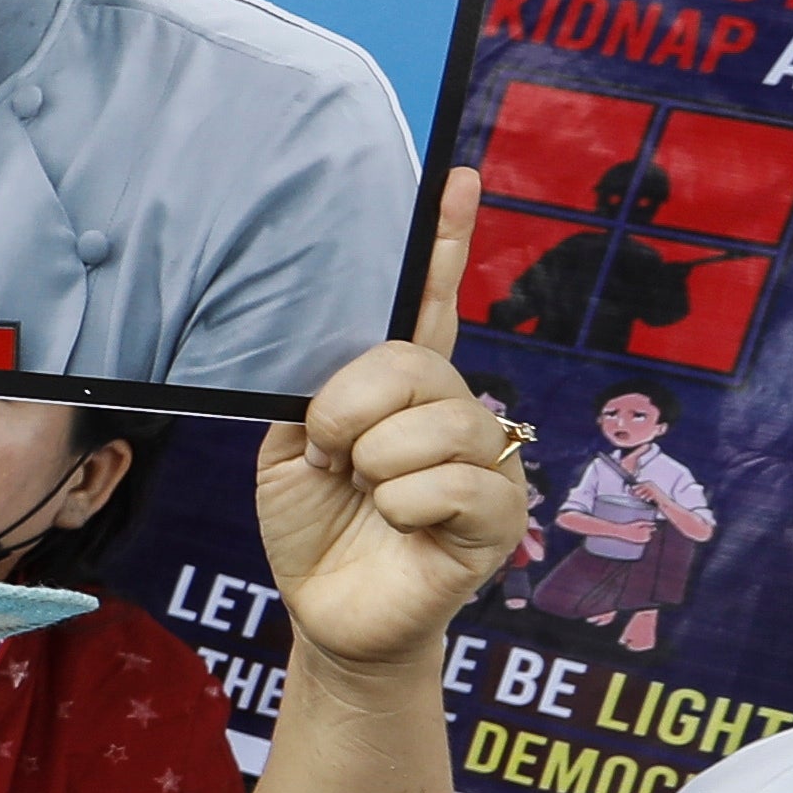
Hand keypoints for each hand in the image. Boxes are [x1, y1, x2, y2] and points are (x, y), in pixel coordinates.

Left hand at [255, 177, 527, 670]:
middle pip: (415, 362)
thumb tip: (340, 368)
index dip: (441, 244)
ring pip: (435, 425)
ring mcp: (487, 462)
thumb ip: (313, 395)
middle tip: (332, 454)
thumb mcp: (291, 449)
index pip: (430, 305)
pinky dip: (400, 506)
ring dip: (374, 465)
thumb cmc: (315, 528)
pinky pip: (448, 485)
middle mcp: (455, 412)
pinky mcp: (501, 517)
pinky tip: (398, 526)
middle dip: (349, 407)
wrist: (327, 611)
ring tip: (365, 495)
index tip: (453, 181)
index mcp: (403, 390)